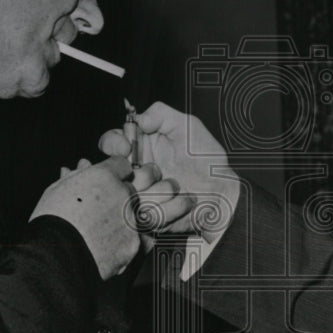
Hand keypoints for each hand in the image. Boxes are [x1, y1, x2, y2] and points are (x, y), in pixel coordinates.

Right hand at [30, 156, 189, 277]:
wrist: (56, 257)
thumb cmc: (51, 222)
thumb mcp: (56, 191)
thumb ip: (75, 177)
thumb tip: (81, 166)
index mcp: (104, 177)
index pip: (122, 165)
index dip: (114, 174)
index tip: (107, 183)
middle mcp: (123, 195)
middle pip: (130, 191)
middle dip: (118, 199)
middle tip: (99, 212)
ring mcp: (131, 220)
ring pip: (133, 216)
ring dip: (121, 222)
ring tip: (98, 234)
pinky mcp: (135, 244)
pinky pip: (136, 240)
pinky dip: (124, 243)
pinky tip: (106, 247)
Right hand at [99, 102, 239, 240]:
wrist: (222, 189)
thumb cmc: (206, 157)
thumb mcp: (188, 126)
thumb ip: (162, 114)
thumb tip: (140, 120)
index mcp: (139, 148)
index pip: (110, 142)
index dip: (113, 143)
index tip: (125, 147)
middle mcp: (134, 171)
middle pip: (110, 173)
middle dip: (134, 172)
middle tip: (154, 171)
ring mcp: (139, 195)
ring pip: (128, 195)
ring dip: (156, 189)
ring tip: (177, 185)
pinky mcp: (148, 218)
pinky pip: (146, 215)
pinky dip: (169, 206)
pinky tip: (184, 200)